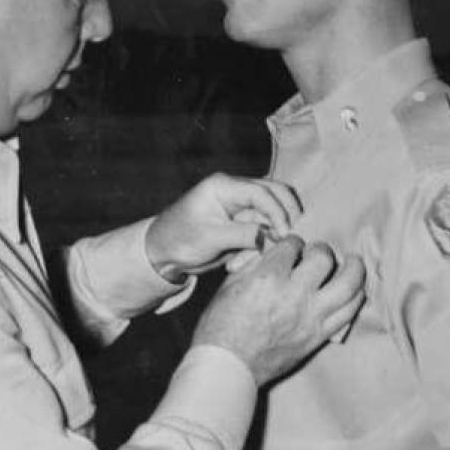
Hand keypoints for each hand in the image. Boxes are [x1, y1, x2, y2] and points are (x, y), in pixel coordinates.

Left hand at [145, 173, 301, 281]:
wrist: (162, 253)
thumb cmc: (178, 240)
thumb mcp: (210, 238)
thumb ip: (242, 234)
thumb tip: (271, 236)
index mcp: (224, 186)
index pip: (262, 191)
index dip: (278, 212)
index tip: (284, 235)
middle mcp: (235, 191)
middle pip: (276, 195)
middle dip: (285, 219)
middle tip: (287, 242)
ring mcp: (241, 208)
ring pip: (272, 217)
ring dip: (270, 238)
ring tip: (249, 260)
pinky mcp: (243, 224)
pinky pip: (263, 232)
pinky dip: (258, 248)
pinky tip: (238, 264)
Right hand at [192, 237, 365, 386]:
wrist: (228, 365)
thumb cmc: (220, 327)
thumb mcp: (229, 286)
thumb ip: (255, 265)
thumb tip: (273, 252)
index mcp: (268, 277)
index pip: (293, 244)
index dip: (292, 242)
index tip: (291, 248)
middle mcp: (294, 294)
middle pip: (323, 258)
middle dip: (320, 250)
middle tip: (316, 254)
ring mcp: (310, 317)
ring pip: (348, 284)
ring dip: (354, 269)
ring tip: (353, 263)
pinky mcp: (318, 336)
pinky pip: (349, 313)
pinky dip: (355, 298)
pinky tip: (355, 291)